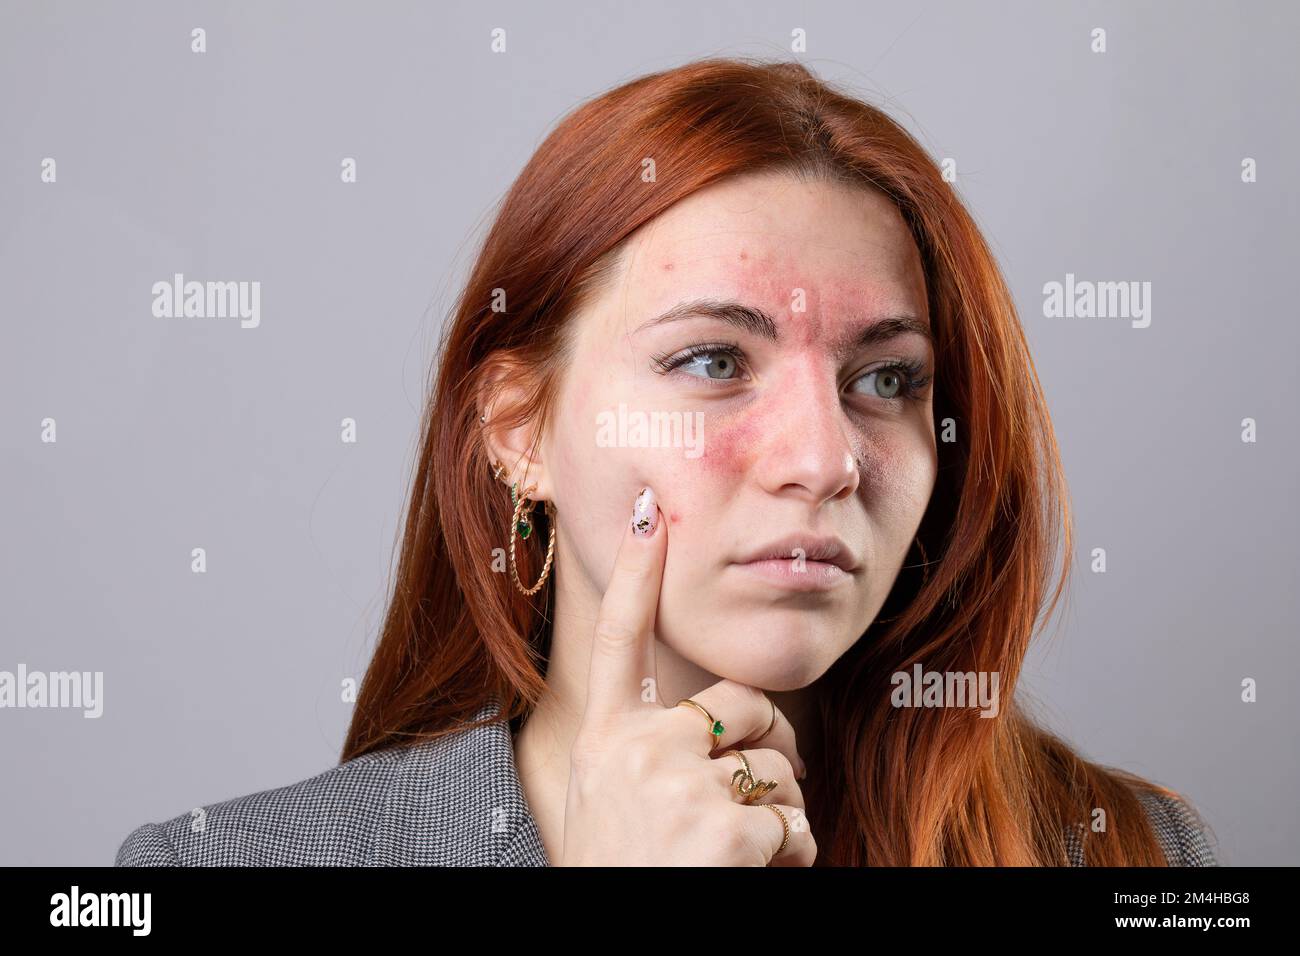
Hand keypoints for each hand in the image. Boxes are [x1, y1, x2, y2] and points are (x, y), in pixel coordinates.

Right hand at [555, 485, 815, 865]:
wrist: (613, 938)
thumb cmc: (618, 871)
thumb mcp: (607, 803)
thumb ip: (641, 753)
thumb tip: (713, 726)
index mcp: (604, 740)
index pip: (618, 639)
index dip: (637, 574)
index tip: (652, 513)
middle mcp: (636, 750)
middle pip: (743, 707)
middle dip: (771, 746)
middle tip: (760, 797)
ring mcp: (678, 786)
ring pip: (778, 773)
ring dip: (779, 818)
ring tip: (733, 860)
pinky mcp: (725, 828)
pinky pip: (796, 826)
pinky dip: (792, 857)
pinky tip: (749, 879)